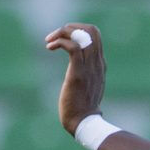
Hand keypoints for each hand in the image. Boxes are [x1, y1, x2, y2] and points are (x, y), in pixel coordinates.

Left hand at [45, 22, 105, 136]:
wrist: (83, 123)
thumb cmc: (82, 108)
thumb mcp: (87, 86)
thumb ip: (85, 74)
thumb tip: (76, 70)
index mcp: (100, 64)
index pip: (95, 36)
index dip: (78, 30)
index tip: (62, 38)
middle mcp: (97, 63)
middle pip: (92, 30)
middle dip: (72, 27)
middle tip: (54, 36)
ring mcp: (89, 67)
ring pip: (83, 35)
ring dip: (63, 32)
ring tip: (49, 41)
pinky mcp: (78, 73)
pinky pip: (73, 48)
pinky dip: (61, 42)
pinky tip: (50, 47)